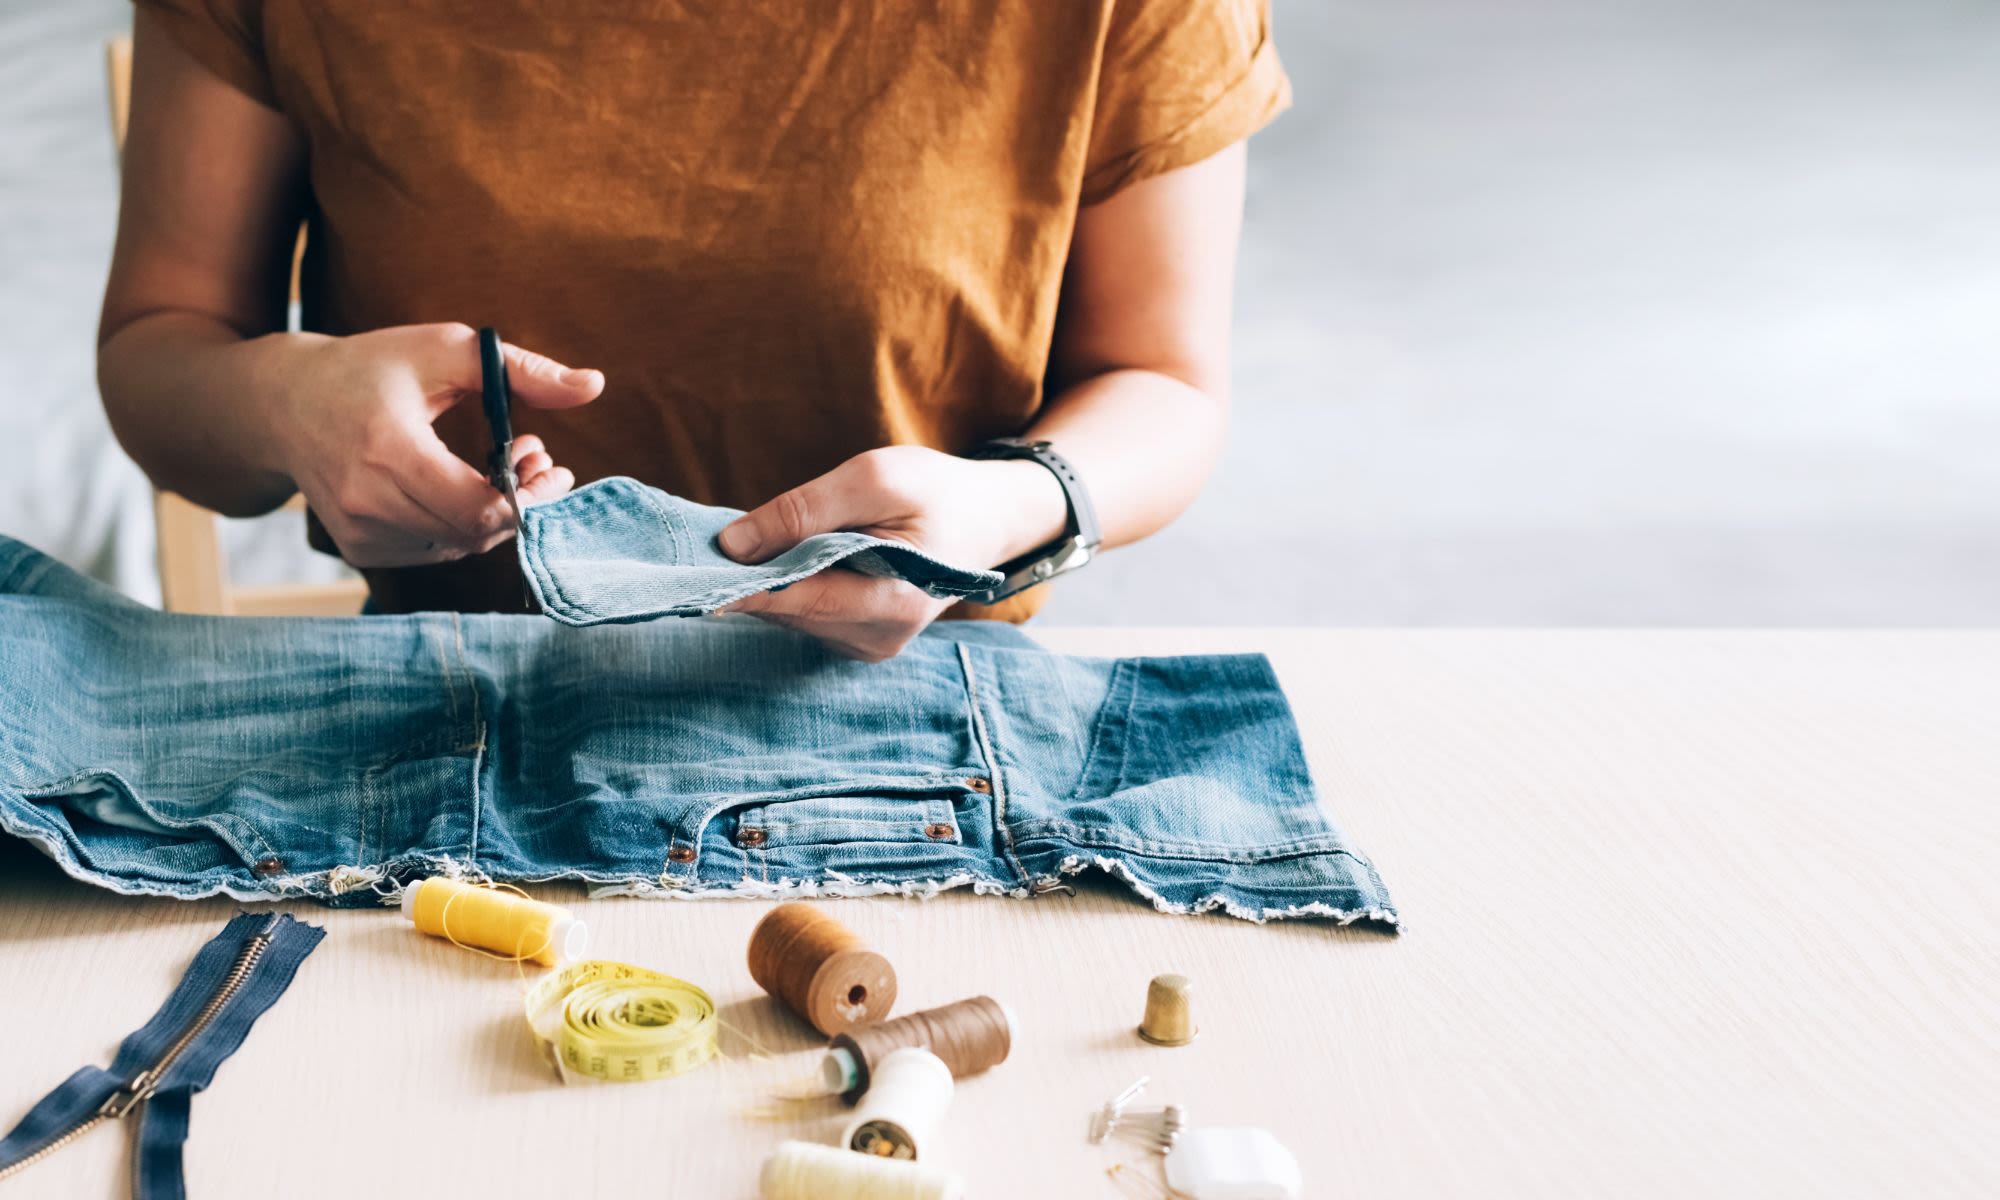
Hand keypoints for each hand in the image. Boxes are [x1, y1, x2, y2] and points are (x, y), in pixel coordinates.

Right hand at [264, 323, 602, 566]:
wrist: (284, 404)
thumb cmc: (372, 368)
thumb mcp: (445, 350)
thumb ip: (522, 369)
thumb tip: (594, 386)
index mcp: (387, 449)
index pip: (480, 509)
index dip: (529, 498)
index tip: (551, 466)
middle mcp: (366, 499)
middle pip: (476, 533)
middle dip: (521, 502)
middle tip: (536, 460)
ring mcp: (359, 530)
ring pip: (459, 546)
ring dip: (494, 515)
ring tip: (501, 465)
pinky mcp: (358, 548)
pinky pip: (433, 551)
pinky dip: (460, 526)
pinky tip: (462, 487)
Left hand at [718, 446, 1066, 660]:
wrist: (984, 518)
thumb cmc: (936, 490)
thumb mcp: (874, 477)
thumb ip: (805, 510)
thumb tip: (732, 545)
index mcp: (895, 604)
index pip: (800, 601)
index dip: (743, 588)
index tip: (690, 577)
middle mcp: (879, 639)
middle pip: (789, 611)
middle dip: (751, 576)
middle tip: (712, 542)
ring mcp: (868, 646)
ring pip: (790, 615)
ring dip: (766, 580)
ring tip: (755, 543)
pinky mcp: (856, 640)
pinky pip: (802, 615)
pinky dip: (786, 586)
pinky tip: (788, 560)